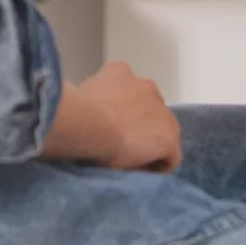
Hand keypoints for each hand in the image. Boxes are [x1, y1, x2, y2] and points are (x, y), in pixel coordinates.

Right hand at [44, 61, 182, 170]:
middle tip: (117, 147)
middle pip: (147, 112)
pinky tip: (137, 172)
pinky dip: (155, 168)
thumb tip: (80, 113)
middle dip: (137, 128)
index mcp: (119, 72)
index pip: (127, 94)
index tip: (106, 130)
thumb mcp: (77, 97)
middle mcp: (145, 85)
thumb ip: (89, 100)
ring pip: (159, 135)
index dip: (119, 114)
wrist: (89, 124)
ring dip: (147, 148)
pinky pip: (169, 158)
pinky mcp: (169, 136)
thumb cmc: (75, 113)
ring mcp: (162, 111)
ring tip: (127, 164)